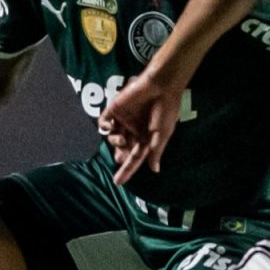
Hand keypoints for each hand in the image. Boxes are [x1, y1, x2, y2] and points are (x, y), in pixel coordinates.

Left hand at [99, 71, 182, 185]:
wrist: (160, 86)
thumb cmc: (165, 111)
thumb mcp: (162, 134)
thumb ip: (155, 152)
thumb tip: (155, 170)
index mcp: (146, 138)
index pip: (134, 157)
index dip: (127, 170)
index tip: (118, 183)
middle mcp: (134, 130)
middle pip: (122, 148)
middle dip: (119, 156)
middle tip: (119, 158)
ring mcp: (124, 119)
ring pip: (112, 137)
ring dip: (114, 141)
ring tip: (122, 139)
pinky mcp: (115, 109)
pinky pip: (104, 121)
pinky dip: (104, 126)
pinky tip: (109, 127)